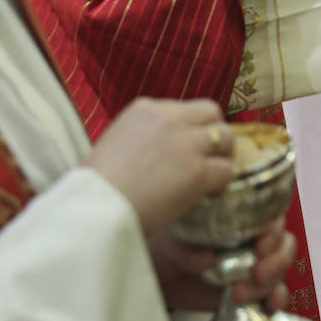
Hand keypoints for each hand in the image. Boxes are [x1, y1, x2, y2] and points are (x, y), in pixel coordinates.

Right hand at [83, 98, 235, 235]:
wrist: (93, 211)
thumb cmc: (95, 188)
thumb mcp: (116, 144)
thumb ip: (144, 138)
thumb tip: (165, 152)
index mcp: (144, 109)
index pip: (183, 108)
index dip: (190, 129)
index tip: (185, 150)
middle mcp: (168, 119)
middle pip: (211, 112)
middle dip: (214, 133)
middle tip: (209, 158)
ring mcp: (186, 143)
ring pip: (226, 137)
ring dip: (223, 155)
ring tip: (212, 177)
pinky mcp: (198, 171)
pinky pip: (227, 170)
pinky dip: (222, 183)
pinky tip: (208, 196)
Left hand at [148, 222, 295, 312]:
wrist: (159, 277)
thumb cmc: (167, 246)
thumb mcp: (172, 242)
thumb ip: (187, 248)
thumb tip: (206, 258)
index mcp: (240, 215)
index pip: (270, 217)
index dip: (271, 232)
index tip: (260, 247)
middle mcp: (254, 237)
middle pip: (283, 244)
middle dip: (275, 261)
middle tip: (257, 274)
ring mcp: (256, 264)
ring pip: (280, 269)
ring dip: (270, 283)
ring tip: (241, 295)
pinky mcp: (253, 290)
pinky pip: (274, 293)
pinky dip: (277, 299)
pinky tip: (270, 305)